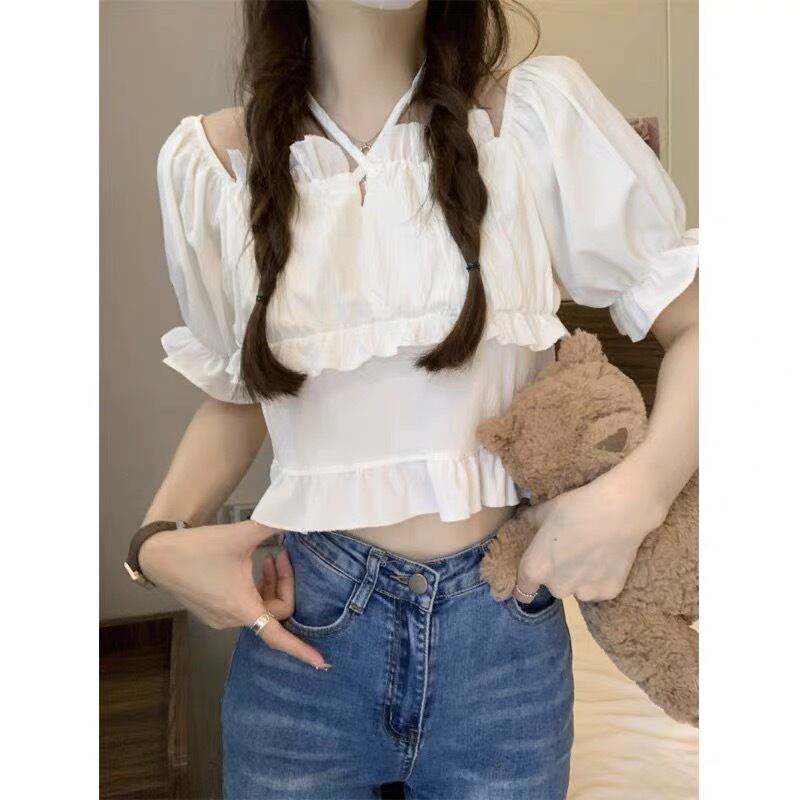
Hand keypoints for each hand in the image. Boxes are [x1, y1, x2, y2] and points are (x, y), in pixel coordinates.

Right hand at [139, 520, 329, 669]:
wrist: (158, 554)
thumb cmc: (199, 548)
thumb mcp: (240, 534)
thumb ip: (272, 524)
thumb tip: (295, 514)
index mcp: (242, 607)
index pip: (278, 637)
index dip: (301, 650)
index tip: (322, 663)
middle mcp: (232, 619)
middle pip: (273, 610)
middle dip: (283, 582)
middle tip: (280, 554)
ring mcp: (220, 617)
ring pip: (259, 607)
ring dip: (269, 584)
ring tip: (268, 557)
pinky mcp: (211, 611)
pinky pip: (244, 606)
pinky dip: (255, 589)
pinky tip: (252, 566)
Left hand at [514, 468, 667, 603]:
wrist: (618, 511)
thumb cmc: (576, 507)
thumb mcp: (546, 510)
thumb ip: (531, 520)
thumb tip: (525, 519)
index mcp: (536, 568)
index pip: (523, 589)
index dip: (525, 586)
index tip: (532, 583)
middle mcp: (557, 586)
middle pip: (554, 586)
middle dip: (560, 575)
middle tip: (572, 553)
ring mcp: (584, 592)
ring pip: (577, 589)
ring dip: (580, 579)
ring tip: (592, 555)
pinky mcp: (608, 593)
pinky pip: (599, 590)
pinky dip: (602, 579)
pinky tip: (608, 559)